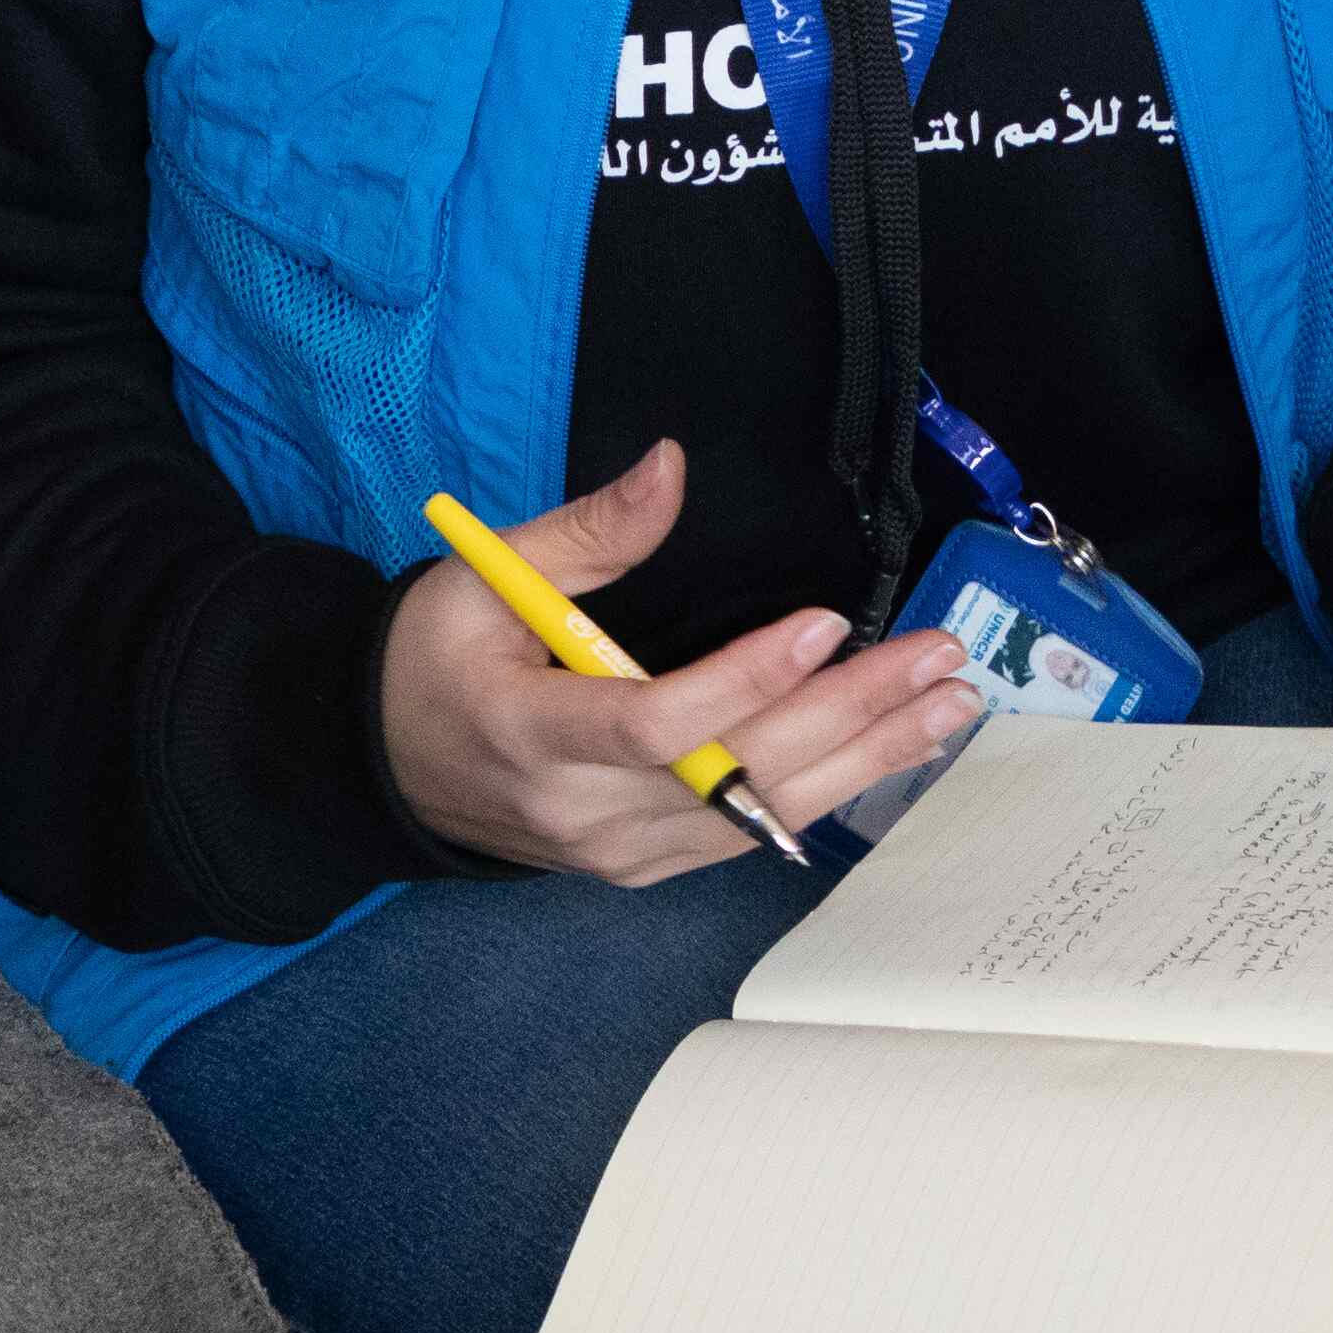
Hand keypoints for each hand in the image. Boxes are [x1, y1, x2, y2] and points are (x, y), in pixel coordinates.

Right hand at [376, 441, 975, 886]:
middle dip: (849, 714)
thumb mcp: (485, 576)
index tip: (821, 624)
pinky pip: (752, 833)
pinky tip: (892, 746)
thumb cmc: (434, 661)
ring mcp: (620, 852)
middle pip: (737, 774)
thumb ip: (588, 531)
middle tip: (935, 658)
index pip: (654, 725)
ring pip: (764, 815)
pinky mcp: (647, 866)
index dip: (745, 681)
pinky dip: (830, 787)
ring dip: (866, 757)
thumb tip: (672, 466)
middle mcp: (582, 812)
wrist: (386, 768)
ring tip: (947, 703)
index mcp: (530, 733)